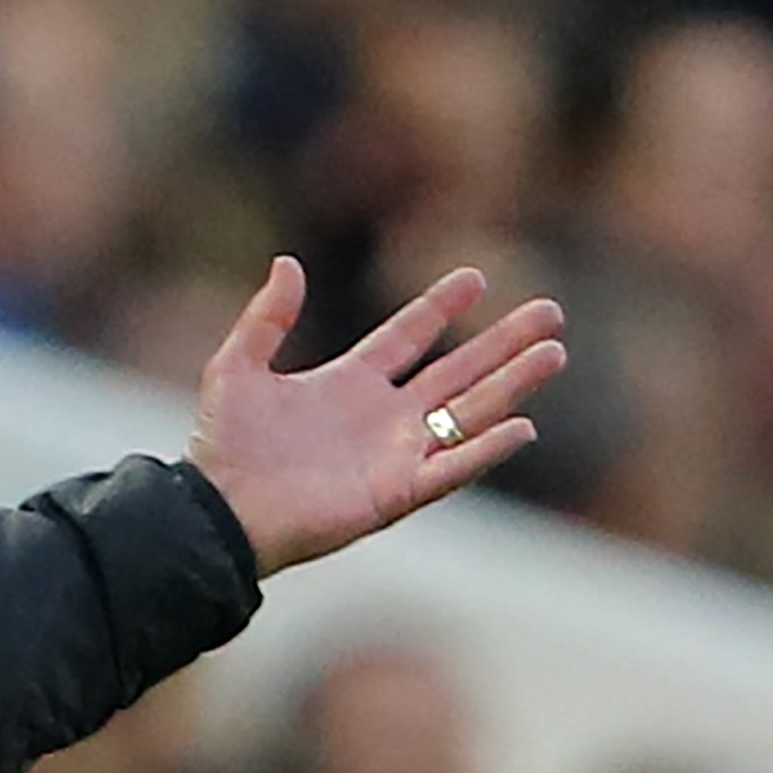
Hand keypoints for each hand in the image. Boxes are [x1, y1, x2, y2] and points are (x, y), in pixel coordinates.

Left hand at [186, 258, 565, 577]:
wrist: (219, 509)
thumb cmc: (223, 445)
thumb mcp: (237, 367)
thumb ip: (266, 318)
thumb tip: (287, 262)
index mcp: (348, 383)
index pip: (407, 336)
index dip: (439, 308)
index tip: (476, 277)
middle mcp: (382, 416)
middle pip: (457, 371)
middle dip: (503, 342)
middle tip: (550, 312)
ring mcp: (395, 454)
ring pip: (469, 413)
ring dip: (511, 384)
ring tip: (553, 352)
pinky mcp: (396, 493)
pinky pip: (451, 469)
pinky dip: (485, 450)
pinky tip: (521, 425)